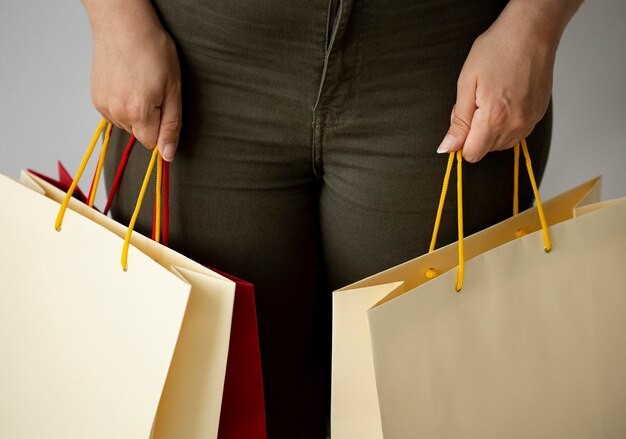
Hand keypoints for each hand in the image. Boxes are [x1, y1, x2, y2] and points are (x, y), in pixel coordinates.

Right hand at [86, 0, 180, 160]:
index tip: (165, 108)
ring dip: (136, 113)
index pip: (152, 143)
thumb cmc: (153, 50)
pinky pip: (115, 114)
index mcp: (138, 113)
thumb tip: (168, 155)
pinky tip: (128, 85)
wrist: (123, 25)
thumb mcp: (173, 89)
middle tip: (154, 91)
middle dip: (151, 120)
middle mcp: (117, 113)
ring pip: (127, 125)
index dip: (162, 129)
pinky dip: (124, 105)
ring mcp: (103, 106)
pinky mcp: (96, 99)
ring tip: (140, 85)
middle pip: (140, 135)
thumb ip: (171, 126)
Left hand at [437, 1, 575, 162]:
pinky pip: (518, 134)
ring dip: (491, 131)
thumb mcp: (466, 83)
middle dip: (475, 134)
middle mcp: (515, 124)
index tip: (461, 124)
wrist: (531, 31)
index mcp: (493, 118)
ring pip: (502, 144)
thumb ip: (458, 121)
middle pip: (486, 150)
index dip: (461, 143)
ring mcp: (529, 121)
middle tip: (476, 104)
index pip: (472, 154)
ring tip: (491, 101)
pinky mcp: (538, 115)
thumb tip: (448, 147)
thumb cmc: (497, 49)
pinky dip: (506, 125)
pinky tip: (504, 103)